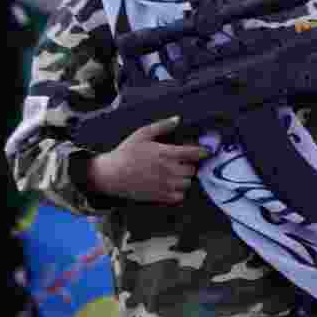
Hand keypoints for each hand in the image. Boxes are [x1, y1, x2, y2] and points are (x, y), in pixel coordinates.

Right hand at [88, 117, 208, 203]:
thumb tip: (177, 119)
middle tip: (183, 162)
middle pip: (192, 169)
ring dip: (185, 178)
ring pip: (188, 183)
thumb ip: (162, 126)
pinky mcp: (159, 196)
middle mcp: (168, 170)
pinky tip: (172, 185)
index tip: (205, 151)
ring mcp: (164, 184)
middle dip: (190, 165)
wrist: (110, 175)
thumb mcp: (142, 134)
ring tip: (177, 173)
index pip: (193, 153)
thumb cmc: (126, 153)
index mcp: (165, 153)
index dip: (203, 152)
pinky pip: (180, 196)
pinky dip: (180, 192)